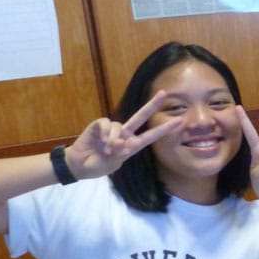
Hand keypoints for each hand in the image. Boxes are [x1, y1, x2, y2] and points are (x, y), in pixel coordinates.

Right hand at [65, 91, 181, 178]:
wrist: (79, 165)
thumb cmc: (98, 165)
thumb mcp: (112, 163)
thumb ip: (118, 152)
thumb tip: (119, 141)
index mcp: (132, 145)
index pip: (151, 136)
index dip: (165, 129)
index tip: (180, 121)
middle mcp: (125, 134)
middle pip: (141, 117)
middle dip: (152, 105)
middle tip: (163, 93)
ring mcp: (113, 129)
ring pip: (119, 125)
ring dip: (113, 139)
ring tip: (106, 150)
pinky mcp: (99, 124)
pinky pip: (105, 124)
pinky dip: (104, 133)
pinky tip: (100, 141)